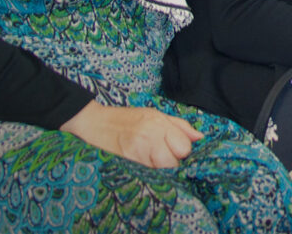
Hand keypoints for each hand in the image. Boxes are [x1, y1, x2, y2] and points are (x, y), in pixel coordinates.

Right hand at [60, 101, 201, 167]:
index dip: (181, 152)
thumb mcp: (154, 114)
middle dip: (170, 164)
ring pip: (159, 173)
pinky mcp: (124, 164)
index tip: (174, 150)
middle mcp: (149, 137)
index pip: (184, 147)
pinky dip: (145, 175)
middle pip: (173, 164)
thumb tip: (200, 138)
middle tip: (160, 158)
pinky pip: (143, 176)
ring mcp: (136, 152)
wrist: (92, 122)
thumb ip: (179, 126)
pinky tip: (140, 166)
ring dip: (157, 171)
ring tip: (148, 161)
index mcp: (159, 124)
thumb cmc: (125, 119)